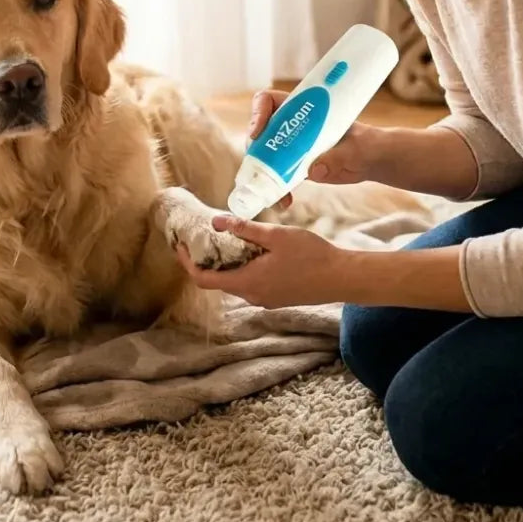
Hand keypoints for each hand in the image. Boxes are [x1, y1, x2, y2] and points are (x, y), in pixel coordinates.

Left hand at [175, 214, 350, 308]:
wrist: (342, 278)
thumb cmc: (312, 255)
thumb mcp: (276, 236)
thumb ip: (245, 229)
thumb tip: (216, 221)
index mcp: (248, 282)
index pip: (204, 279)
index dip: (188, 263)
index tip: (179, 246)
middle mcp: (253, 296)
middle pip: (218, 281)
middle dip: (207, 260)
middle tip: (201, 236)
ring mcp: (265, 299)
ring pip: (235, 282)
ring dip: (226, 263)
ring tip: (224, 239)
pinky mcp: (277, 297)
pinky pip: (250, 283)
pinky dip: (242, 268)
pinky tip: (251, 250)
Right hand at [248, 89, 382, 189]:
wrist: (372, 160)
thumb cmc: (366, 144)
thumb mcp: (356, 148)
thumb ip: (338, 156)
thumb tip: (314, 169)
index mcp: (302, 109)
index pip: (268, 100)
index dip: (258, 113)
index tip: (257, 133)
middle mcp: (291, 125)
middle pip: (260, 132)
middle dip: (256, 152)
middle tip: (260, 170)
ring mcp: (290, 146)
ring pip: (263, 158)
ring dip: (262, 177)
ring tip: (274, 197)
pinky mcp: (294, 166)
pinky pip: (276, 177)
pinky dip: (276, 191)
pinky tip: (284, 204)